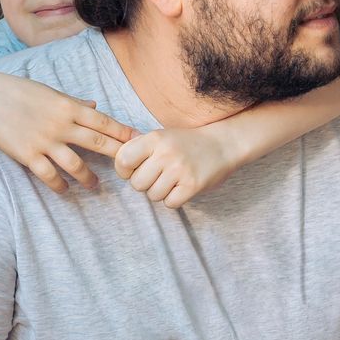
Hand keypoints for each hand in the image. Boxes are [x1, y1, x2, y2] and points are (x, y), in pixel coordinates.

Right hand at [0, 72, 133, 193]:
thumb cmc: (19, 92)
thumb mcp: (50, 92)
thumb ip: (74, 102)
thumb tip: (95, 105)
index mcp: (69, 107)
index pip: (104, 122)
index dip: (124, 133)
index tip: (140, 141)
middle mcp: (61, 125)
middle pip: (98, 143)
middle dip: (119, 156)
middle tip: (133, 167)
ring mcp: (45, 141)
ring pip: (76, 165)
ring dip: (89, 178)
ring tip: (95, 185)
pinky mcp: (28, 155)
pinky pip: (49, 175)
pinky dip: (60, 185)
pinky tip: (65, 190)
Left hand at [113, 126, 243, 207]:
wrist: (223, 144)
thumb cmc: (187, 143)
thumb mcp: (162, 136)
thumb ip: (139, 147)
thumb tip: (116, 162)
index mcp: (154, 138)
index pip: (123, 160)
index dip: (124, 171)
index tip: (134, 170)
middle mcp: (165, 153)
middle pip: (137, 184)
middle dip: (145, 184)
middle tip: (158, 176)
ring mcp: (179, 169)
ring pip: (153, 195)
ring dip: (161, 192)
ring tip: (173, 180)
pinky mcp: (192, 185)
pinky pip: (170, 203)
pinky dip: (174, 199)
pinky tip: (182, 187)